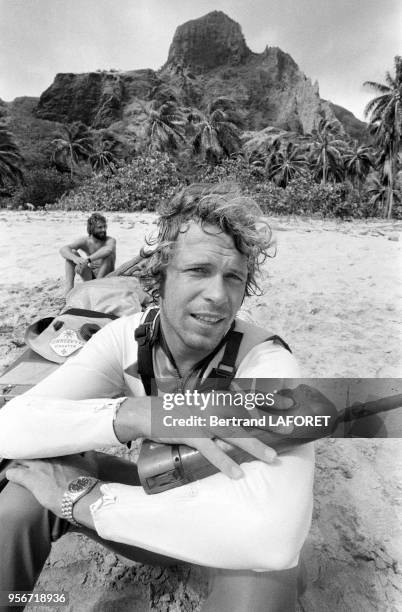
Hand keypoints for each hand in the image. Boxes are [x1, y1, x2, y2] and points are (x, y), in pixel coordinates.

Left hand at [6, 453, 98, 516]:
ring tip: (20, 467)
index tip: (43, 452)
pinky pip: (13, 473)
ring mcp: (38, 466)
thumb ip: (88, 454)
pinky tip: (12, 476)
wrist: (79, 495)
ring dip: (20, 463)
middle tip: (30, 460)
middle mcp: (48, 456)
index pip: (46, 445)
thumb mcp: (92, 464)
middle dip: (30, 454)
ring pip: (21, 459)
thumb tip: (88, 450)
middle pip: (33, 450)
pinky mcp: (29, 479)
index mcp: (61, 451)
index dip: (43, 449)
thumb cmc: (87, 481)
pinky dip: (12, 474)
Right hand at [116, 393, 294, 479]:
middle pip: (247, 416)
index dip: (269, 399)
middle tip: (290, 430)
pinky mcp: (192, 435)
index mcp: (217, 399)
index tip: (289, 402)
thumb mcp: (201, 405)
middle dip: (269, 422)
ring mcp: (203, 421)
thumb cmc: (179, 410)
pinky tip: (237, 473)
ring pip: (234, 435)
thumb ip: (219, 409)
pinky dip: (225, 462)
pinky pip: (211, 451)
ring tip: (272, 458)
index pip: (248, 397)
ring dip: (254, 447)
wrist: (150, 413)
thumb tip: (238, 418)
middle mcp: (213, 408)